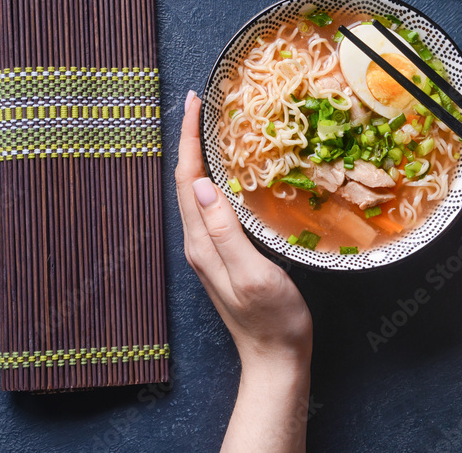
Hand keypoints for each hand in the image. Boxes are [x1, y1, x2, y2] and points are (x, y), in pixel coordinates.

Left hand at [176, 90, 312, 451]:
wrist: (275, 359)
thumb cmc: (273, 320)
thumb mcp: (252, 274)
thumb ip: (225, 231)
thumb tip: (202, 184)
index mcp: (201, 242)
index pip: (188, 179)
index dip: (190, 138)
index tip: (194, 102)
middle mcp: (198, 243)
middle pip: (186, 180)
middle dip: (190, 139)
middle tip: (201, 103)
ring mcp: (209, 250)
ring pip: (197, 191)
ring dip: (200, 157)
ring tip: (211, 126)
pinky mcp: (224, 255)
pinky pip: (212, 206)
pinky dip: (215, 178)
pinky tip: (229, 172)